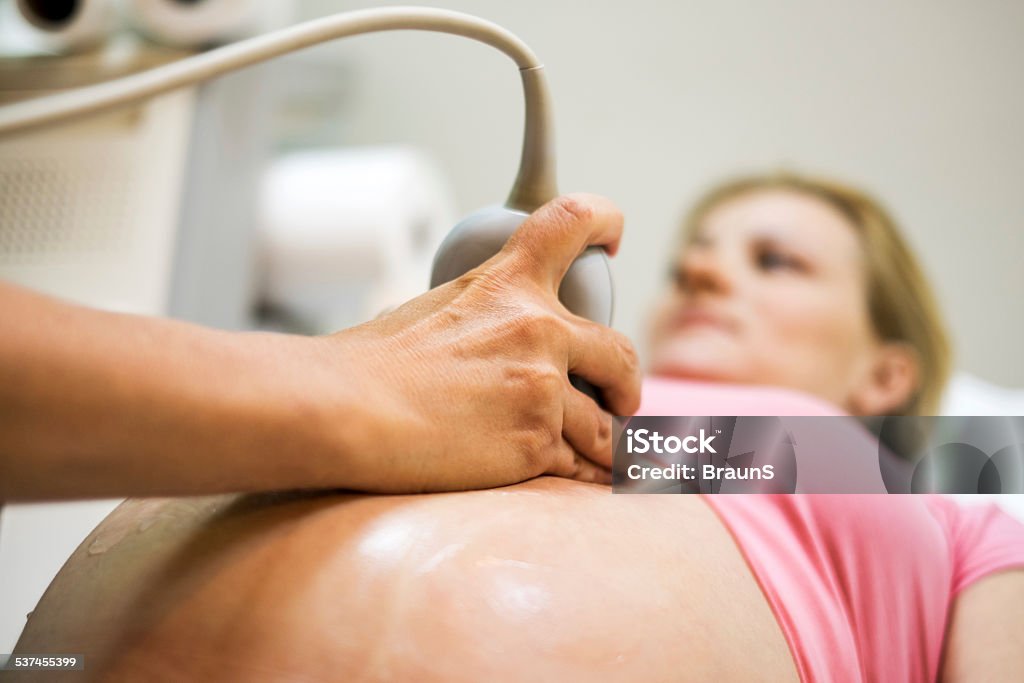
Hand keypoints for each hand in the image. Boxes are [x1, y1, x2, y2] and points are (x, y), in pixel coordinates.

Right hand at [303, 193, 641, 492]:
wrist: (349, 410)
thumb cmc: (372, 366)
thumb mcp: (434, 310)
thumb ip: (482, 320)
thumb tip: (487, 347)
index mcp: (508, 283)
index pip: (572, 221)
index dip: (605, 220)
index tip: (615, 238)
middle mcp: (538, 328)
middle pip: (621, 352)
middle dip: (627, 383)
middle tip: (623, 400)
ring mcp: (542, 388)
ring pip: (605, 424)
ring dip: (605, 442)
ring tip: (603, 457)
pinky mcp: (536, 442)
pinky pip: (581, 465)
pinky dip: (583, 474)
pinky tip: (583, 479)